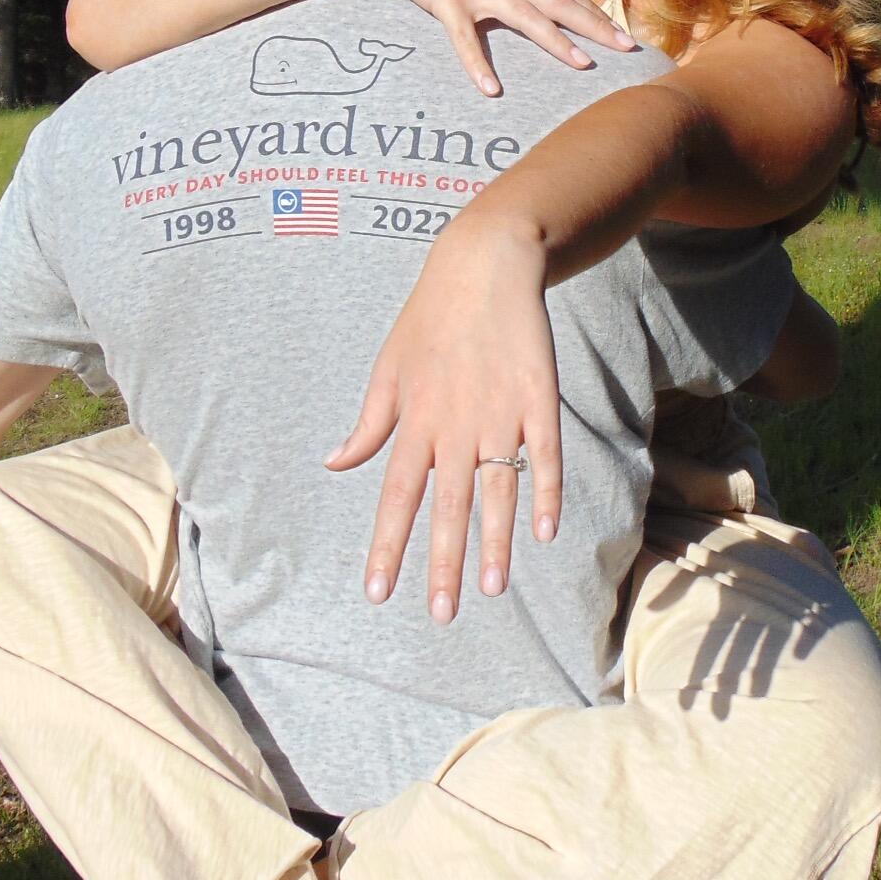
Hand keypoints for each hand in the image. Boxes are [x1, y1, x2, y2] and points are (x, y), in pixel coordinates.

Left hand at [325, 216, 564, 620]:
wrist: (485, 266)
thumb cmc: (429, 319)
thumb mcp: (387, 368)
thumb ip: (368, 424)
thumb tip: (335, 462)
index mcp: (413, 421)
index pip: (395, 496)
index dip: (387, 545)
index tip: (378, 591)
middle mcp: (455, 425)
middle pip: (447, 507)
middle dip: (443, 563)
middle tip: (442, 613)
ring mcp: (500, 414)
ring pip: (496, 491)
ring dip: (495, 542)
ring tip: (492, 588)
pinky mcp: (538, 400)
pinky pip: (544, 456)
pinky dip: (545, 494)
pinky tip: (545, 532)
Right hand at [357, 0, 633, 94]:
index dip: (594, 10)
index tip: (621, 30)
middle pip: (557, 2)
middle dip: (595, 25)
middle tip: (626, 47)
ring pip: (525, 16)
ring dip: (556, 40)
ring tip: (584, 64)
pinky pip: (464, 36)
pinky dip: (477, 62)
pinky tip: (490, 88)